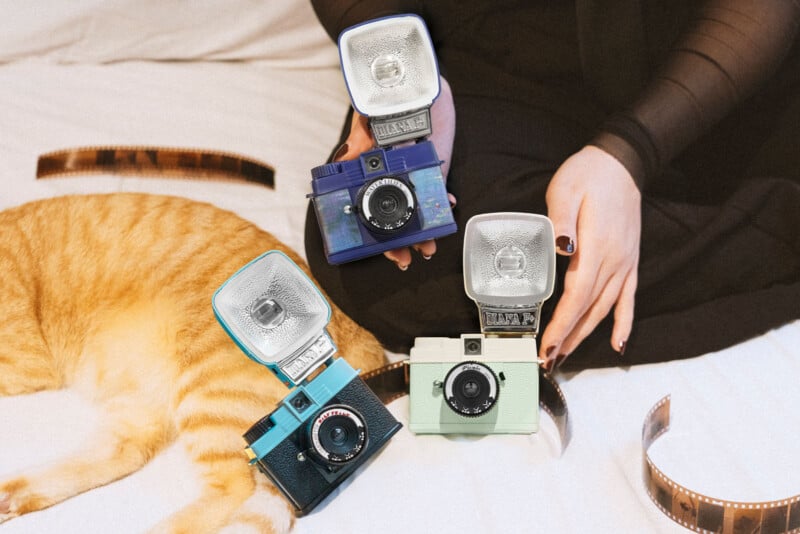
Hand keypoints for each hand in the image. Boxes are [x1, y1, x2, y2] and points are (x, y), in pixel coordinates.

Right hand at [334, 77, 456, 269]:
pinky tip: (447, 207)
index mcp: (374, 174)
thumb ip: (357, 142)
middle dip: (403, 241)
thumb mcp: (365, 121)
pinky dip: (444, 197)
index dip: (378, 234)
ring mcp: (417, 172)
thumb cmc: (384, 100)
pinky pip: (440, 184)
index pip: (374, 212)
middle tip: (406, 258)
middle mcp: (395, 178)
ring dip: (425, 229)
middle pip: (399, 217)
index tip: (382, 251)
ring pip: (421, 208)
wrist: (412, 77)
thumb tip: (342, 163)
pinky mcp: (436, 160)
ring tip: (427, 247)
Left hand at [539, 145, 640, 369]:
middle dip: (568, 338)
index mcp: (596, 246)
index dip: (562, 324)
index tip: (547, 344)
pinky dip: (623, 323)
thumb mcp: (565, 190)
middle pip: (589, 309)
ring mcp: (625, 263)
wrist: (622, 162)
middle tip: (548, 360)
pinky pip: (628, 299)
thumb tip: (561, 249)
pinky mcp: (630, 261)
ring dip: (586, 335)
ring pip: (606, 309)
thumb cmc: (589, 175)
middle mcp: (615, 261)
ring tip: (567, 355)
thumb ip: (560, 221)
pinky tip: (618, 344)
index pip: (576, 296)